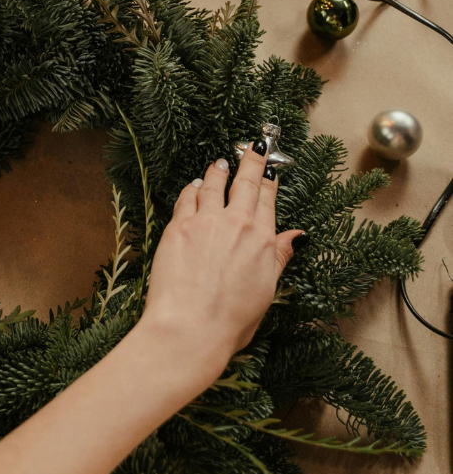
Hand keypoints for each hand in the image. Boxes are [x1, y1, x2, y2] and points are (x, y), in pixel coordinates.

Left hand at [139, 141, 303, 377]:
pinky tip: (192, 185)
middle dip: (251, 161)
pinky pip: (186, 198)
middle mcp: (237, 224)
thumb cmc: (230, 320)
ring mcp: (206, 222)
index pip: (268, 201)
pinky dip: (191, 189)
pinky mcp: (178, 227)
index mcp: (262, 242)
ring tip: (219, 162)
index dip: (269, 182)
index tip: (270, 169)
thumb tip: (296, 236)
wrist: (191, 328)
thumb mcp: (266, 290)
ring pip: (212, 185)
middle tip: (253, 145)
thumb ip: (278, 256)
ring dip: (217, 171)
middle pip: (245, 183)